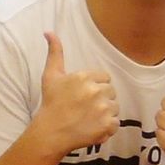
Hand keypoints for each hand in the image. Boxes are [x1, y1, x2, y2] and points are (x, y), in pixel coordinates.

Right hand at [34, 28, 120, 153]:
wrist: (50, 133)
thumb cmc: (51, 103)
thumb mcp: (51, 75)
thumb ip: (55, 52)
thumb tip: (49, 31)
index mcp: (85, 77)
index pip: (104, 78)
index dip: (95, 87)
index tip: (84, 96)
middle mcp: (95, 91)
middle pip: (111, 92)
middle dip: (101, 99)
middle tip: (85, 108)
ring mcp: (103, 109)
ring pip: (115, 107)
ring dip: (105, 114)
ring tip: (89, 119)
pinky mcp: (107, 125)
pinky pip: (116, 124)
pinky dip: (107, 128)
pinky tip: (93, 128)